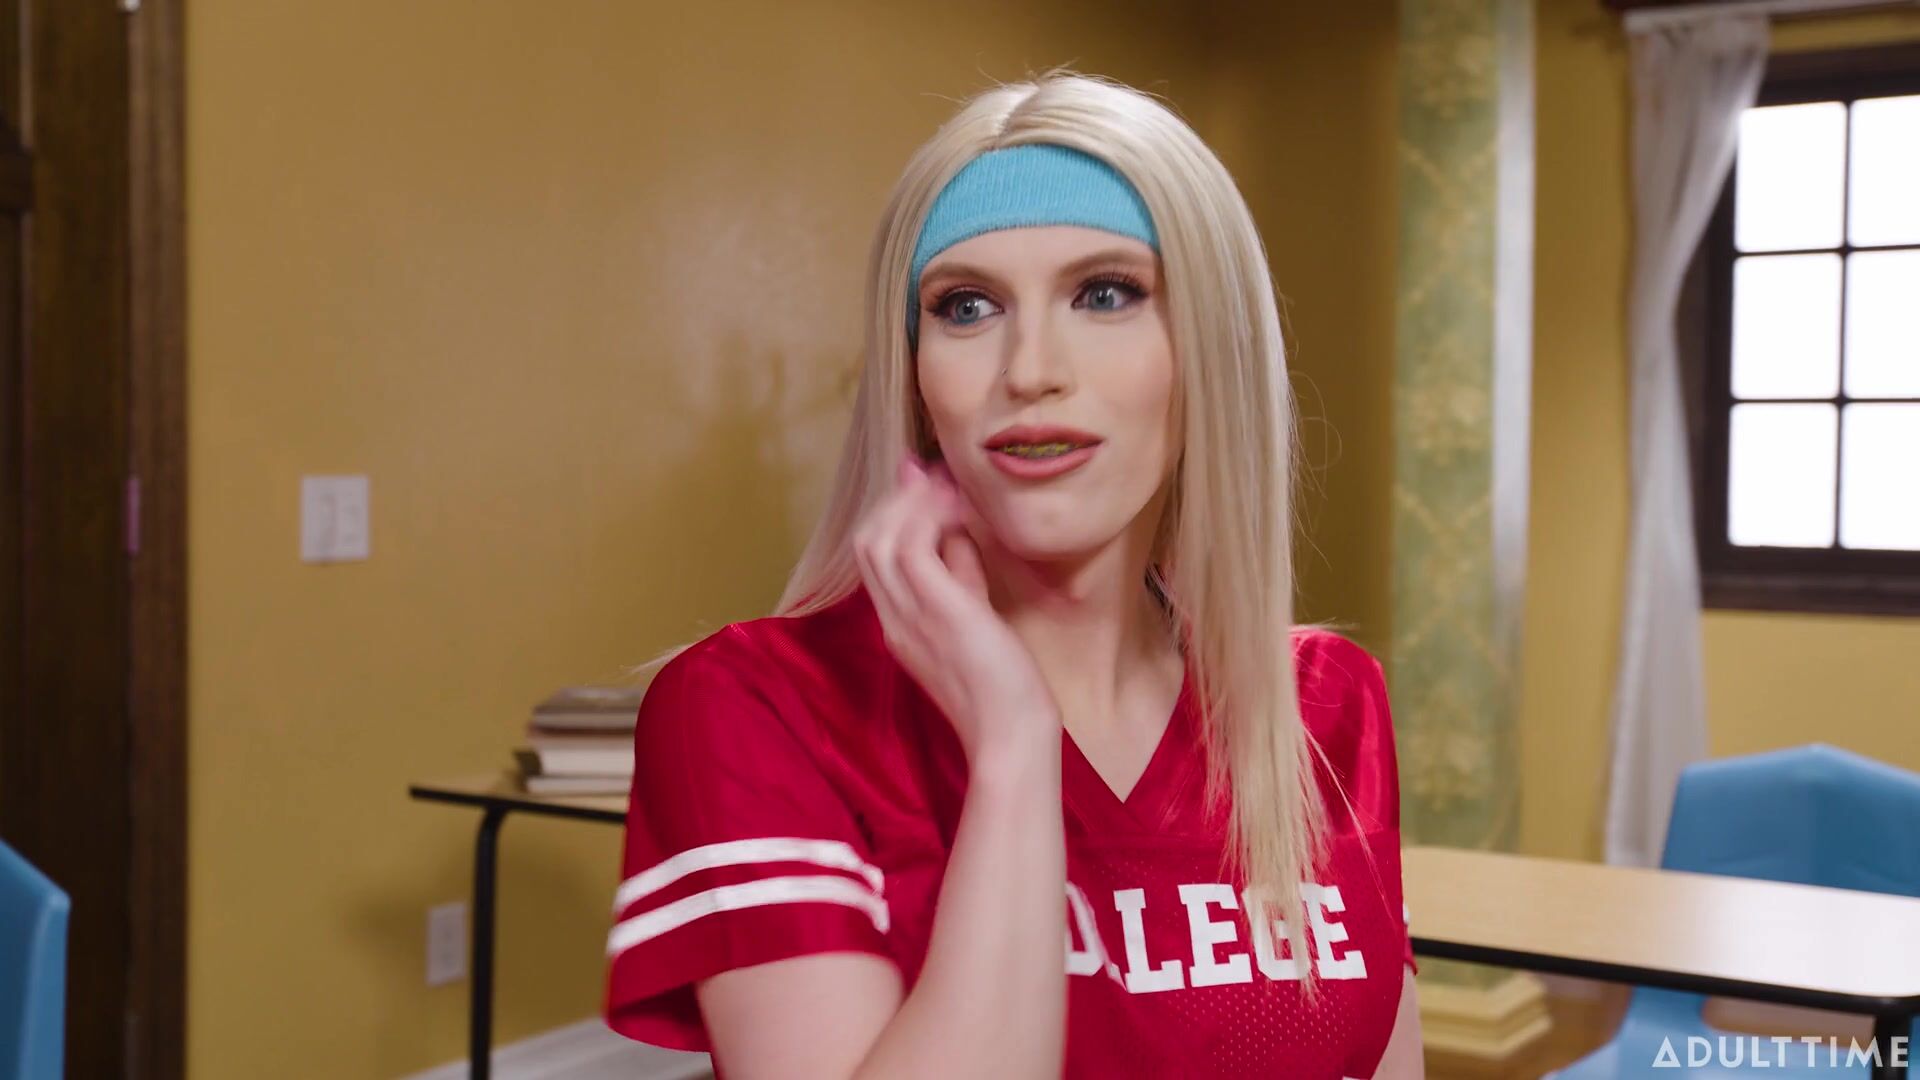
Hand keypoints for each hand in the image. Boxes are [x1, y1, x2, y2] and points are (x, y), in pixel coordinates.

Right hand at [852, 456, 1058, 762]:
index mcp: (899, 624)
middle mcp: (895, 618)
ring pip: (879, 539)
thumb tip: (957, 534)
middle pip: (866, 542)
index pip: (875, 557)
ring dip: (911, 503)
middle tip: (933, 476)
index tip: (923, 485)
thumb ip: (961, 576)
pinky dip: (929, 517)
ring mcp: (910, 615)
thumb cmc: (1002, 686)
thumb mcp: (974, 619)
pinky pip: (913, 547)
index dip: (893, 514)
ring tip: (946, 485)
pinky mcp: (938, 610)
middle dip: (896, 501)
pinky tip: (956, 507)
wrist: (1010, 734)